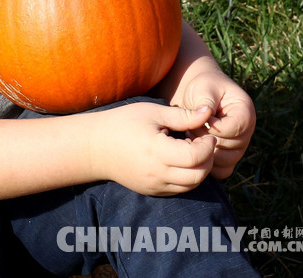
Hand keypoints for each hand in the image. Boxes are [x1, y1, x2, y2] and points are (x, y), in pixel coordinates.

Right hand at [93, 101, 218, 195]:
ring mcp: (155, 185)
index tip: (207, 135)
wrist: (94, 147)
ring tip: (192, 152)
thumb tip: (207, 112)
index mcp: (158, 151)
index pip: (196, 157)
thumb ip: (182, 116)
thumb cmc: (122, 123)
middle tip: (203, 144)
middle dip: (208, 159)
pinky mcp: (151, 190)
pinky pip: (178, 189)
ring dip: (199, 170)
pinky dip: (187, 178)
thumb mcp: (151, 112)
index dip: (208, 146)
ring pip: (191, 185)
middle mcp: (158, 173)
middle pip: (199, 175)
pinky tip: (179, 162)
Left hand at [176, 69, 255, 177]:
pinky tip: (193, 148)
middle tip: (189, 128)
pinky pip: (222, 171)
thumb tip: (206, 116)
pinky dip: (207, 164)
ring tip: (191, 136)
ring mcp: (239, 147)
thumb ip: (205, 102)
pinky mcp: (229, 157)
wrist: (198, 95)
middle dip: (205, 139)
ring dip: (204, 152)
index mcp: (245, 112)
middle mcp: (247, 132)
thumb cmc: (202, 88)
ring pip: (225, 161)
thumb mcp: (203, 88)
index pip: (233, 129)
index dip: (211, 127)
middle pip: (229, 148)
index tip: (195, 119)